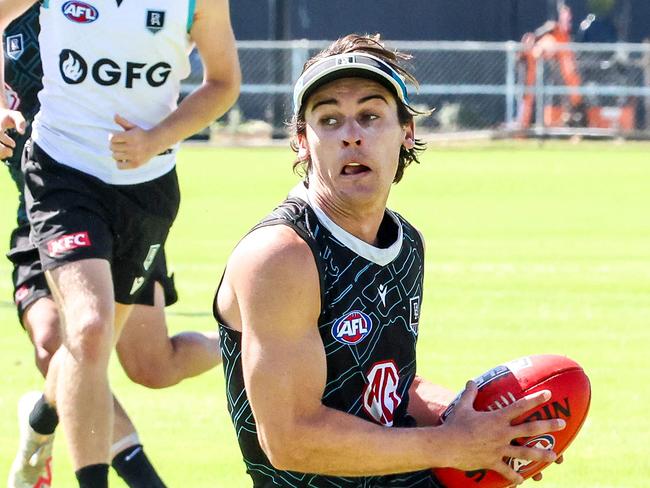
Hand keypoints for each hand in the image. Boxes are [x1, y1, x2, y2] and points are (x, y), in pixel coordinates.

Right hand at [0, 109, 25, 159]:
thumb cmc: (8, 116)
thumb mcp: (15, 115)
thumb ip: (20, 121)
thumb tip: (22, 132)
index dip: (6, 140)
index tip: (14, 145)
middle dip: (1, 149)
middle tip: (11, 152)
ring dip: (0, 153)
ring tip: (9, 153)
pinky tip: (5, 154)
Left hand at [109, 114, 162, 169]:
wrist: (155, 143)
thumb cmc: (141, 134)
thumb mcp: (133, 127)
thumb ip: (123, 122)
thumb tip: (115, 115)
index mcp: (130, 137)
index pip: (113, 138)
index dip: (112, 138)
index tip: (116, 138)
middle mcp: (132, 147)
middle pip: (113, 147)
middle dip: (113, 146)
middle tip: (119, 145)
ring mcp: (134, 156)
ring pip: (115, 156)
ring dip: (116, 154)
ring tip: (121, 152)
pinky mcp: (136, 164)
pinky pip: (120, 166)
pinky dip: (119, 163)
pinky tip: (123, 159)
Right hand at [440, 381, 565, 485]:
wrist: (447, 445)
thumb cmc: (454, 424)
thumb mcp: (462, 407)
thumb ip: (470, 394)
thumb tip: (471, 381)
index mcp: (497, 418)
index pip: (520, 406)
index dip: (535, 399)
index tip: (548, 394)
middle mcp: (502, 433)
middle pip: (530, 429)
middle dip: (548, 425)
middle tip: (562, 423)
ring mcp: (499, 449)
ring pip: (525, 452)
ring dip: (542, 454)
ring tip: (556, 457)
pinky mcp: (492, 462)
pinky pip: (507, 470)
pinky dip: (515, 476)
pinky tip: (522, 480)